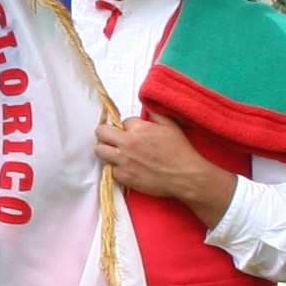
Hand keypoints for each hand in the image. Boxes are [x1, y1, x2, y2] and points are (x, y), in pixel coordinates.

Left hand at [95, 113, 236, 227]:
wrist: (185, 176)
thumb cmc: (180, 151)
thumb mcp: (170, 125)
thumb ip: (154, 114)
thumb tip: (145, 108)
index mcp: (138, 128)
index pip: (122, 121)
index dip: (127, 126)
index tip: (133, 132)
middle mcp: (127, 143)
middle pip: (101, 132)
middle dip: (107, 133)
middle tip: (114, 138)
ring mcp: (124, 161)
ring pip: (99, 150)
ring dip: (106, 150)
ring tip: (116, 152)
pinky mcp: (124, 177)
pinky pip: (110, 170)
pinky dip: (116, 169)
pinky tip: (126, 167)